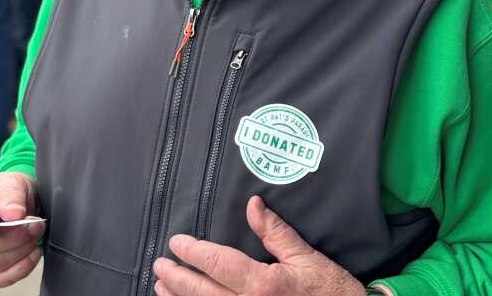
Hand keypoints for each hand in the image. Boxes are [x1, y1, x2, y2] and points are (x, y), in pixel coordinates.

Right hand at [0, 172, 44, 287]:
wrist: (12, 204)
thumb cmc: (6, 192)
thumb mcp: (11, 183)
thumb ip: (12, 196)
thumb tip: (14, 215)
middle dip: (13, 238)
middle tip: (35, 225)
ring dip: (20, 252)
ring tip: (35, 235)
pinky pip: (0, 279)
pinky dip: (21, 269)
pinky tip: (32, 253)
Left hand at [153, 196, 364, 295]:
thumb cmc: (332, 292)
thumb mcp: (307, 258)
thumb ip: (276, 233)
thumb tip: (252, 204)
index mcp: (263, 286)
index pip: (217, 263)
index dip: (193, 252)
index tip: (176, 243)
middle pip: (202, 293)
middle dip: (177, 279)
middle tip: (160, 265)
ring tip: (161, 288)